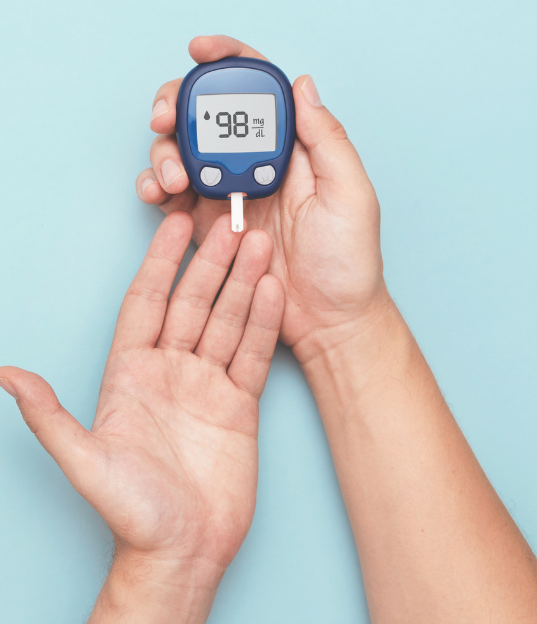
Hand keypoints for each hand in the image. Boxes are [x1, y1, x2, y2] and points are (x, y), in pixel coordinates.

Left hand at [0, 212, 283, 621]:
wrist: (182, 550)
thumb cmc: (132, 512)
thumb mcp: (87, 462)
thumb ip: (51, 417)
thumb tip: (7, 373)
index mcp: (130, 374)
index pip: (147, 302)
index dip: (160, 262)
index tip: (176, 224)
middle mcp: (170, 371)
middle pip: (193, 304)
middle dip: (211, 263)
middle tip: (230, 224)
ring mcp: (207, 384)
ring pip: (227, 322)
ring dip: (243, 285)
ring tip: (259, 248)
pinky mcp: (239, 403)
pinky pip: (253, 354)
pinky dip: (264, 324)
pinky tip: (272, 293)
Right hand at [137, 35, 388, 361]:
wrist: (328, 318)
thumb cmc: (349, 261)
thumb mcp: (351, 194)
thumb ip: (327, 139)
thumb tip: (302, 85)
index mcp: (293, 149)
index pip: (259, 92)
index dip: (228, 63)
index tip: (200, 52)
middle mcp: (257, 164)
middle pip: (208, 115)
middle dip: (179, 105)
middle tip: (166, 117)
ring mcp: (230, 193)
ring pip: (183, 151)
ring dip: (164, 151)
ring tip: (171, 177)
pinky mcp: (209, 225)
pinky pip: (173, 196)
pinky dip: (157, 186)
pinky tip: (158, 193)